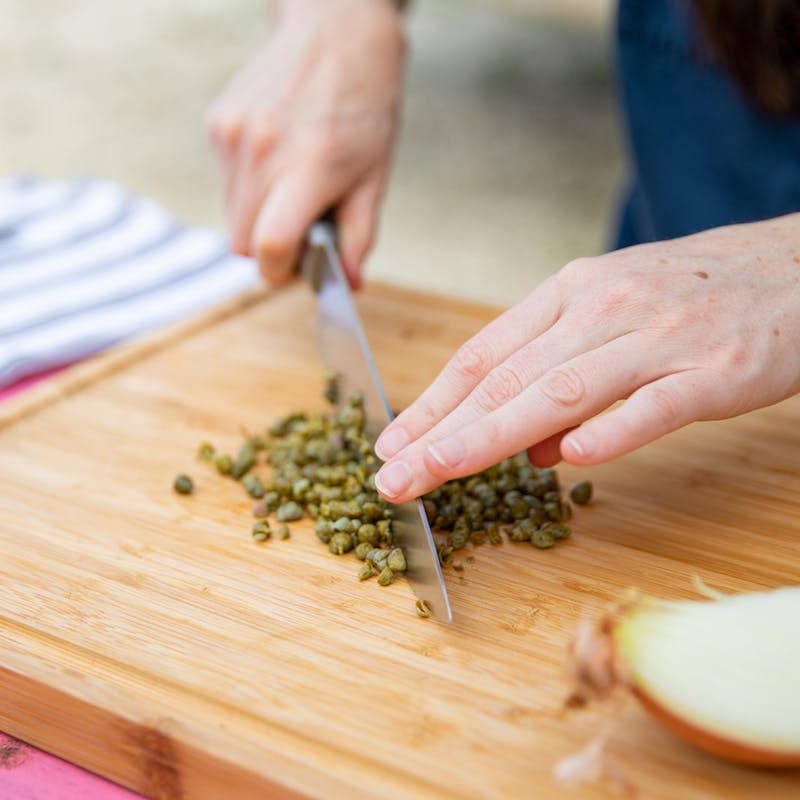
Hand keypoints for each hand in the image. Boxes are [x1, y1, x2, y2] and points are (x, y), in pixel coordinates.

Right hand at [205, 0, 405, 287]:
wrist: (337, 31)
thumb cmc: (364, 106)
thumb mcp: (376, 176)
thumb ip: (360, 235)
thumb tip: (349, 283)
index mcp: (309, 167)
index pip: (270, 245)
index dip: (279, 271)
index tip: (293, 270)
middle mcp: (263, 150)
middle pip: (242, 241)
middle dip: (269, 249)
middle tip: (300, 230)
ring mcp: (233, 135)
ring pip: (230, 215)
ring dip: (256, 218)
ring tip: (292, 185)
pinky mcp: (217, 123)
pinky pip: (224, 183)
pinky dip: (247, 188)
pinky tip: (276, 158)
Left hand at [373, 214, 799, 501]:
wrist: (797, 266)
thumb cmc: (694, 294)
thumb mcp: (615, 317)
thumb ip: (563, 376)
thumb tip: (524, 449)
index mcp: (570, 293)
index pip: (483, 355)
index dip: (431, 403)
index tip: (390, 443)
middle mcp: (602, 308)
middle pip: (506, 379)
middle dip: (440, 433)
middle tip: (392, 476)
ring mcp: (658, 336)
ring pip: (560, 391)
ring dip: (490, 437)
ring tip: (439, 473)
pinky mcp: (713, 369)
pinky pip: (653, 404)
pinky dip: (609, 430)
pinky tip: (567, 461)